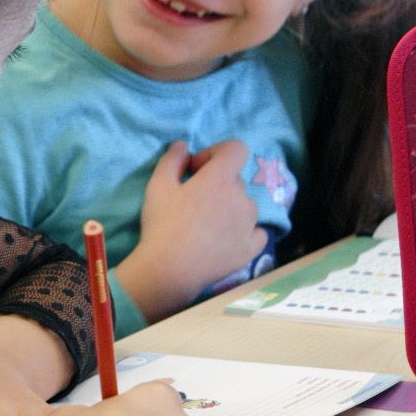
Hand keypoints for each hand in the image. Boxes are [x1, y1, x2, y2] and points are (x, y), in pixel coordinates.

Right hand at [116, 139, 264, 322]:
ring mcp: (250, 225)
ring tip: (208, 224)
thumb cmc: (163, 223)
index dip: (217, 152)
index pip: (236, 149)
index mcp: (221, 178)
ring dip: (231, 207)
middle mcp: (242, 198)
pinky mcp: (251, 249)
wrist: (170, 269)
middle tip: (194, 199)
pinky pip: (257, 232)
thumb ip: (172, 159)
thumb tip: (183, 146)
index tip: (197, 168)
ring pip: (245, 205)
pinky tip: (227, 238)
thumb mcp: (158, 184)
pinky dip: (246, 231)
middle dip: (217, 183)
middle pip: (235, 179)